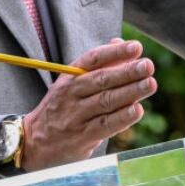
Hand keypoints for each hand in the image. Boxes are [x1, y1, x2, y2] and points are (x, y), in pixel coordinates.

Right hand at [19, 38, 156, 170]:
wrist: (34, 142)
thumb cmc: (61, 107)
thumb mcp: (72, 83)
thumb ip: (98, 64)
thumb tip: (120, 43)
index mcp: (69, 76)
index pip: (93, 59)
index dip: (115, 52)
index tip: (136, 47)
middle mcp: (71, 94)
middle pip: (102, 80)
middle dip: (127, 72)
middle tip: (148, 65)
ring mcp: (75, 116)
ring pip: (105, 101)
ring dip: (130, 92)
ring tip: (150, 84)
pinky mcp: (81, 138)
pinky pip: (104, 125)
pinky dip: (122, 118)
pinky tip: (137, 110)